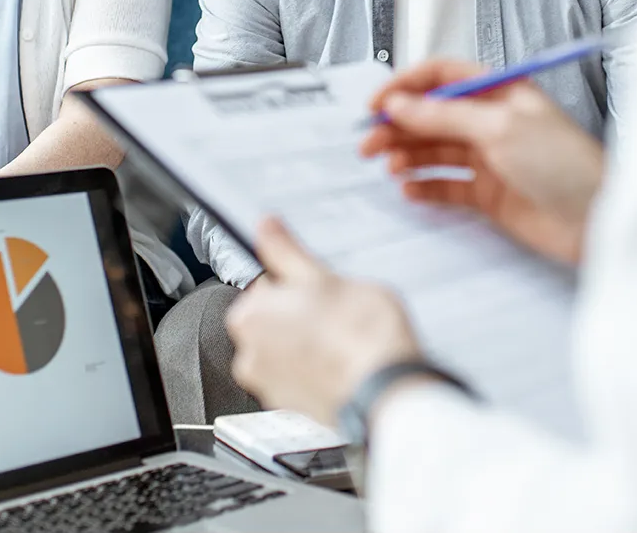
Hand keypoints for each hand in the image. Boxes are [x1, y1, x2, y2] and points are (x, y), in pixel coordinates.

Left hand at [225, 217, 421, 426]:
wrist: (387, 390)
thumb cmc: (359, 333)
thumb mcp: (323, 275)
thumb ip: (286, 252)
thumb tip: (265, 227)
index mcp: (249, 317)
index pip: (264, 284)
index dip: (297, 282)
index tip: (319, 286)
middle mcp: (249, 356)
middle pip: (273, 319)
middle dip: (300, 312)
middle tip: (335, 308)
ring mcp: (270, 387)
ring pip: (287, 348)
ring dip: (308, 340)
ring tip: (344, 335)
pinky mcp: (292, 408)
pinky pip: (299, 375)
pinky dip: (316, 367)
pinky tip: (344, 359)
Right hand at [359, 59, 605, 266]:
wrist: (596, 220)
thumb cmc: (564, 164)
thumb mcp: (500, 127)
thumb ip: (445, 115)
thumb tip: (400, 103)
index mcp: (500, 90)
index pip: (443, 76)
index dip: (407, 87)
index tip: (377, 105)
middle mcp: (492, 120)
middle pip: (433, 114)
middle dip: (399, 125)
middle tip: (369, 143)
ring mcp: (490, 157)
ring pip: (436, 150)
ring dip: (407, 155)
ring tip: (388, 166)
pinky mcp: (490, 194)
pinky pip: (447, 185)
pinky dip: (425, 186)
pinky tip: (410, 189)